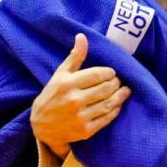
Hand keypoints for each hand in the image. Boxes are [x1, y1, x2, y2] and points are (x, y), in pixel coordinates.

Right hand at [32, 34, 130, 157]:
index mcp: (68, 84)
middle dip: (116, 83)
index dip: (109, 73)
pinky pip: (107, 118)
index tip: (111, 73)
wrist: (42, 126)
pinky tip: (117, 105)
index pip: (98, 74)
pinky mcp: (86, 130)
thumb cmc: (52, 96)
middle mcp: (74, 100)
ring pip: (109, 103)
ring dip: (120, 96)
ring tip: (124, 91)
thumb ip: (74, 57)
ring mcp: (80, 117)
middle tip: (117, 81)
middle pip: (106, 88)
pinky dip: (115, 110)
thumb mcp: (60, 75)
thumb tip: (82, 36)